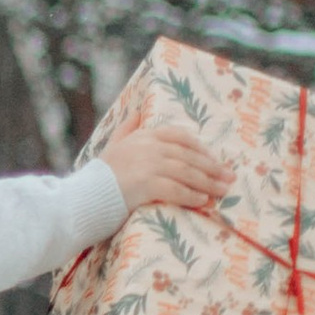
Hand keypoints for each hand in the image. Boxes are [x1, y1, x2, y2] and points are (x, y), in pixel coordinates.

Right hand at [104, 110, 233, 221]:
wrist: (85, 196)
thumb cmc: (100, 174)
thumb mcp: (113, 144)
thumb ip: (127, 128)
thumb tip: (137, 112)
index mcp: (144, 136)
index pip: (181, 136)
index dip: (201, 148)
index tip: (214, 158)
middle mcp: (149, 147)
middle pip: (189, 156)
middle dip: (212, 167)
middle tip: (229, 178)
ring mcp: (149, 165)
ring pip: (187, 172)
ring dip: (208, 183)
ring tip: (222, 192)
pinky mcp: (147, 184)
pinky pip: (177, 190)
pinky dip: (192, 196)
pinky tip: (202, 202)